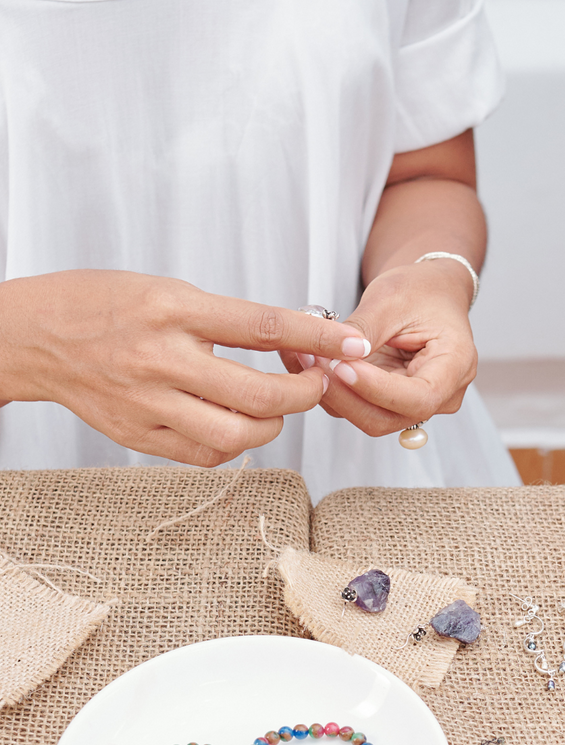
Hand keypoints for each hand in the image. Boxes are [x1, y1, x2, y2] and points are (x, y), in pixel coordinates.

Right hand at [0, 270, 368, 465]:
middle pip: (259, 396)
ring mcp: (148, 402)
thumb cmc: (104, 305)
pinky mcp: (139, 435)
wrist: (32, 336)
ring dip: (273, 426)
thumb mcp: (166, 290)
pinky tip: (236, 424)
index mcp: (171, 309)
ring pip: (238, 435)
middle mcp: (160, 358)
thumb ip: (225, 319)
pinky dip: (235, 444)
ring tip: (274, 408)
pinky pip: (207, 454)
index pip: (262, 327)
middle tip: (315, 385)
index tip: (352, 344)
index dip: (316, 338)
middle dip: (304, 396)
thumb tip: (295, 339)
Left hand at [292, 260, 476, 435]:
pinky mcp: (392, 404)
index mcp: (455, 366)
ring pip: (370, 418)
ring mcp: (416, 404)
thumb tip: (335, 354)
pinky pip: (359, 408)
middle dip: (346, 395)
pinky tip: (311, 364)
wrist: (428, 295)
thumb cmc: (421, 291)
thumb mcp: (392, 298)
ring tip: (305, 357)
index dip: (377, 389)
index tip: (343, 366)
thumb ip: (365, 330)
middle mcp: (442, 396)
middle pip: (390, 417)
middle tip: (312, 360)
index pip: (418, 397)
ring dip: (333, 394)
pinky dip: (332, 391)